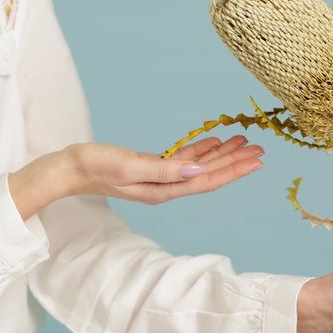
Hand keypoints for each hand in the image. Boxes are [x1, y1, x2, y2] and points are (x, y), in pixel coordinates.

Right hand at [8, 135, 262, 219]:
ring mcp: (162, 178)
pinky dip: (201, 150)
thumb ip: (164, 170)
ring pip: (200, 166)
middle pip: (210, 174)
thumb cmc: (96, 167)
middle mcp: (168, 187)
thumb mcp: (130, 167)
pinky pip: (184, 160)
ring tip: (245, 142)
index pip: (207, 180)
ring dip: (223, 155)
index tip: (256, 161)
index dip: (234, 170)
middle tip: (261, 149)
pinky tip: (215, 142)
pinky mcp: (154, 168)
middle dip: (236, 162)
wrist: (71, 168)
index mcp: (165, 190)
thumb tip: (197, 172)